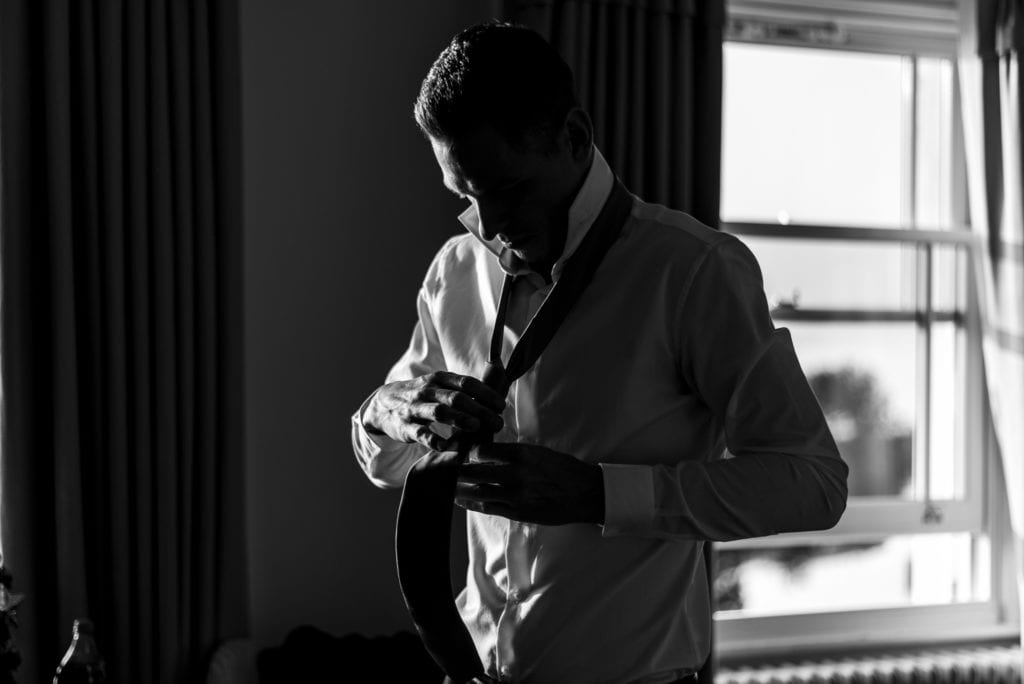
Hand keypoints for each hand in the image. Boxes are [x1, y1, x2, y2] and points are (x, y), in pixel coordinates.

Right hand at [362, 371, 504, 450]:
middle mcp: (427, 391)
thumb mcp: (438, 384)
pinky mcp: (405, 427)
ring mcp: (415, 409)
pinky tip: (447, 447)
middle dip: (478, 409)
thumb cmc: (421, 396)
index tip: (501, 405)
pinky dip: (434, 440)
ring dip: (458, 419)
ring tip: (476, 427)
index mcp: (438, 379)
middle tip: (497, 422)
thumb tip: (496, 387)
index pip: (466, 383)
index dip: (485, 393)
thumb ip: (463, 387)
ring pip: (439, 412)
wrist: (382, 404)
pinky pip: (420, 434)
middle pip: (456, 398)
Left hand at [455, 442, 604, 525]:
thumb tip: (484, 451)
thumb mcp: (538, 451)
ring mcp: (516, 495)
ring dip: (459, 488)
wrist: (585, 493)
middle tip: (442, 467)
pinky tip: (461, 499)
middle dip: (455, 470)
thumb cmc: (561, 469)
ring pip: (477, 490)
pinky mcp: (517, 512)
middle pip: (474, 471)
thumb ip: (512, 452)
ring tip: (445, 485)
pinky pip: (487, 507)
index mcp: (521, 453)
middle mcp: (516, 474)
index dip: (467, 450)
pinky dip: (472, 503)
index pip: (482, 450)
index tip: (457, 450)